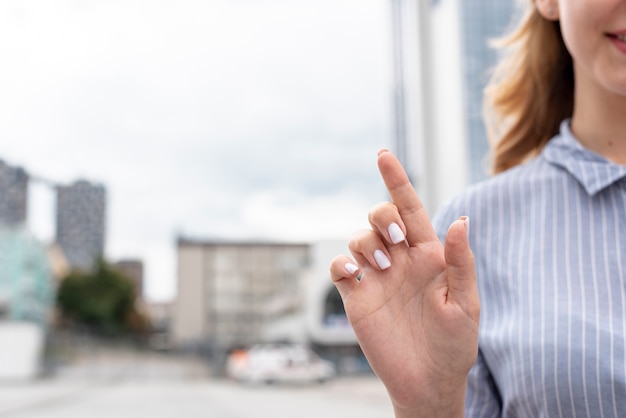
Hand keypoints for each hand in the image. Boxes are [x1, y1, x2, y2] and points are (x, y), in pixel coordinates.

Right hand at [330, 150, 478, 416]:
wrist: (426, 382)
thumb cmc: (453, 345)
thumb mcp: (465, 304)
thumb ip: (460, 262)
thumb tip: (460, 219)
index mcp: (429, 255)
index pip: (410, 209)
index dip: (397, 181)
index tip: (384, 155)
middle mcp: (400, 260)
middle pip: (380, 215)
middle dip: (382, 216)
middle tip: (394, 243)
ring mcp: (376, 277)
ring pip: (358, 237)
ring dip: (366, 243)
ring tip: (383, 268)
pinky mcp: (356, 295)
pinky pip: (338, 267)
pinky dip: (341, 264)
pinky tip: (355, 276)